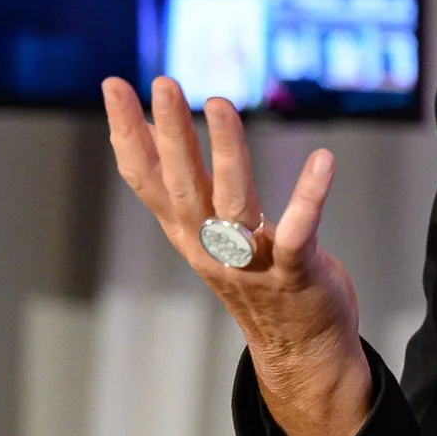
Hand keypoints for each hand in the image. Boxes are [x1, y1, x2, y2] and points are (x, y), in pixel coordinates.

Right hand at [102, 76, 371, 435]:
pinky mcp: (295, 271)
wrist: (300, 353)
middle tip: (162, 82)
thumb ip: (183, 186)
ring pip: (232, 202)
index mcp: (188, 234)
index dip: (128, 134)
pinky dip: (309, 196)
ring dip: (226, 152)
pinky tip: (323, 159)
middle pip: (183, 186)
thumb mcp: (209, 233)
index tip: (114, 86)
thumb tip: (150, 130)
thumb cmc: (257, 280)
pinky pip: (297, 230)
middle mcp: (212, 247)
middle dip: (171, 134)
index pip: (146, 179)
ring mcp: (252, 262)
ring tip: (219, 103)